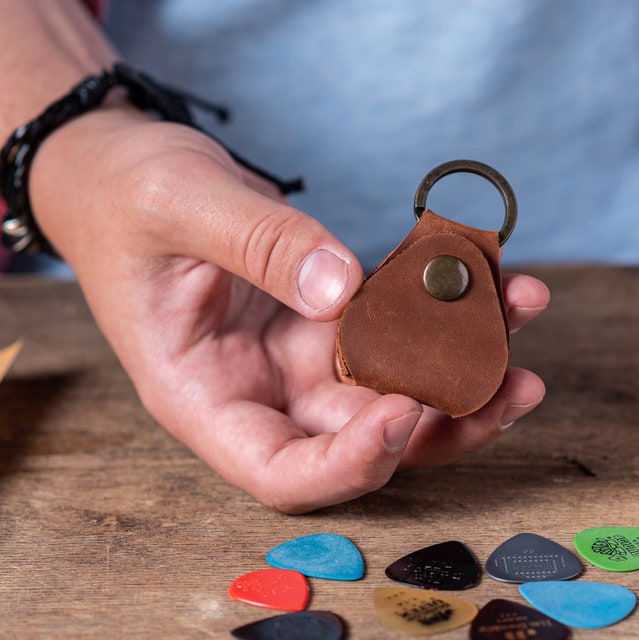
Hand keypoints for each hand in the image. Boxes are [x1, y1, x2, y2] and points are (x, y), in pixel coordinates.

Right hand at [31, 109, 548, 512]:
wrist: (116, 166)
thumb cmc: (123, 194)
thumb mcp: (179, 205)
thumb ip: (259, 246)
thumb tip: (343, 290)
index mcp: (201, 396)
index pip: (280, 473)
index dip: (351, 464)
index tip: (407, 413)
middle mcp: (255, 391)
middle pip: (358, 441)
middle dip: (442, 418)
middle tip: (514, 378)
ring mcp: (294, 356)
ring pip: (391, 385)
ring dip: (463, 359)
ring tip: (522, 305)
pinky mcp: (324, 316)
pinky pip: (395, 323)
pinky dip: (443, 303)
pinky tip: (490, 269)